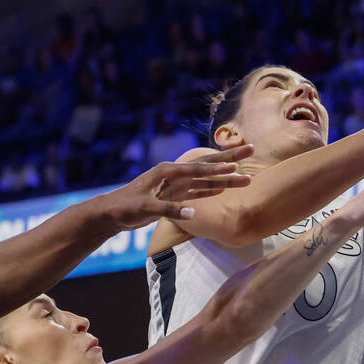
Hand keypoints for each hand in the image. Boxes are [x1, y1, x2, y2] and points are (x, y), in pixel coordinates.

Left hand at [101, 145, 253, 229]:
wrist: (111, 213)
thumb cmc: (125, 207)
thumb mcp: (146, 208)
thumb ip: (169, 210)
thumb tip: (194, 213)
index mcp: (167, 171)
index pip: (199, 168)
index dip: (219, 168)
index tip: (238, 164)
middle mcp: (174, 174)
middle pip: (207, 166)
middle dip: (230, 160)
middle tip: (252, 149)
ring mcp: (175, 184)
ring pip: (206, 180)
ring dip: (225, 179)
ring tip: (247, 177)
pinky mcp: (174, 195)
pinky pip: (198, 191)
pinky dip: (212, 189)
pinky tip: (225, 188)